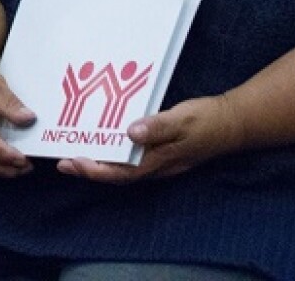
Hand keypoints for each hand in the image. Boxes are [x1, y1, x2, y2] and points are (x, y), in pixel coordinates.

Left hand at [56, 94, 244, 183]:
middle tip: (61, 162)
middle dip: (89, 169)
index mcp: (159, 160)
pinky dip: (113, 152)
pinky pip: (131, 156)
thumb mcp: (183, 120)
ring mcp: (158, 159)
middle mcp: (155, 165)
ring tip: (73, 154)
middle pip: (117, 174)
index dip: (95, 170)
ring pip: (122, 167)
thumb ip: (158, 127)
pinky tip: (102, 141)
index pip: (121, 172)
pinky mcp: (160, 150)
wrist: (233, 123)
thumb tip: (130, 133)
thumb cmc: (207, 121)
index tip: (72, 162)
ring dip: (98, 162)